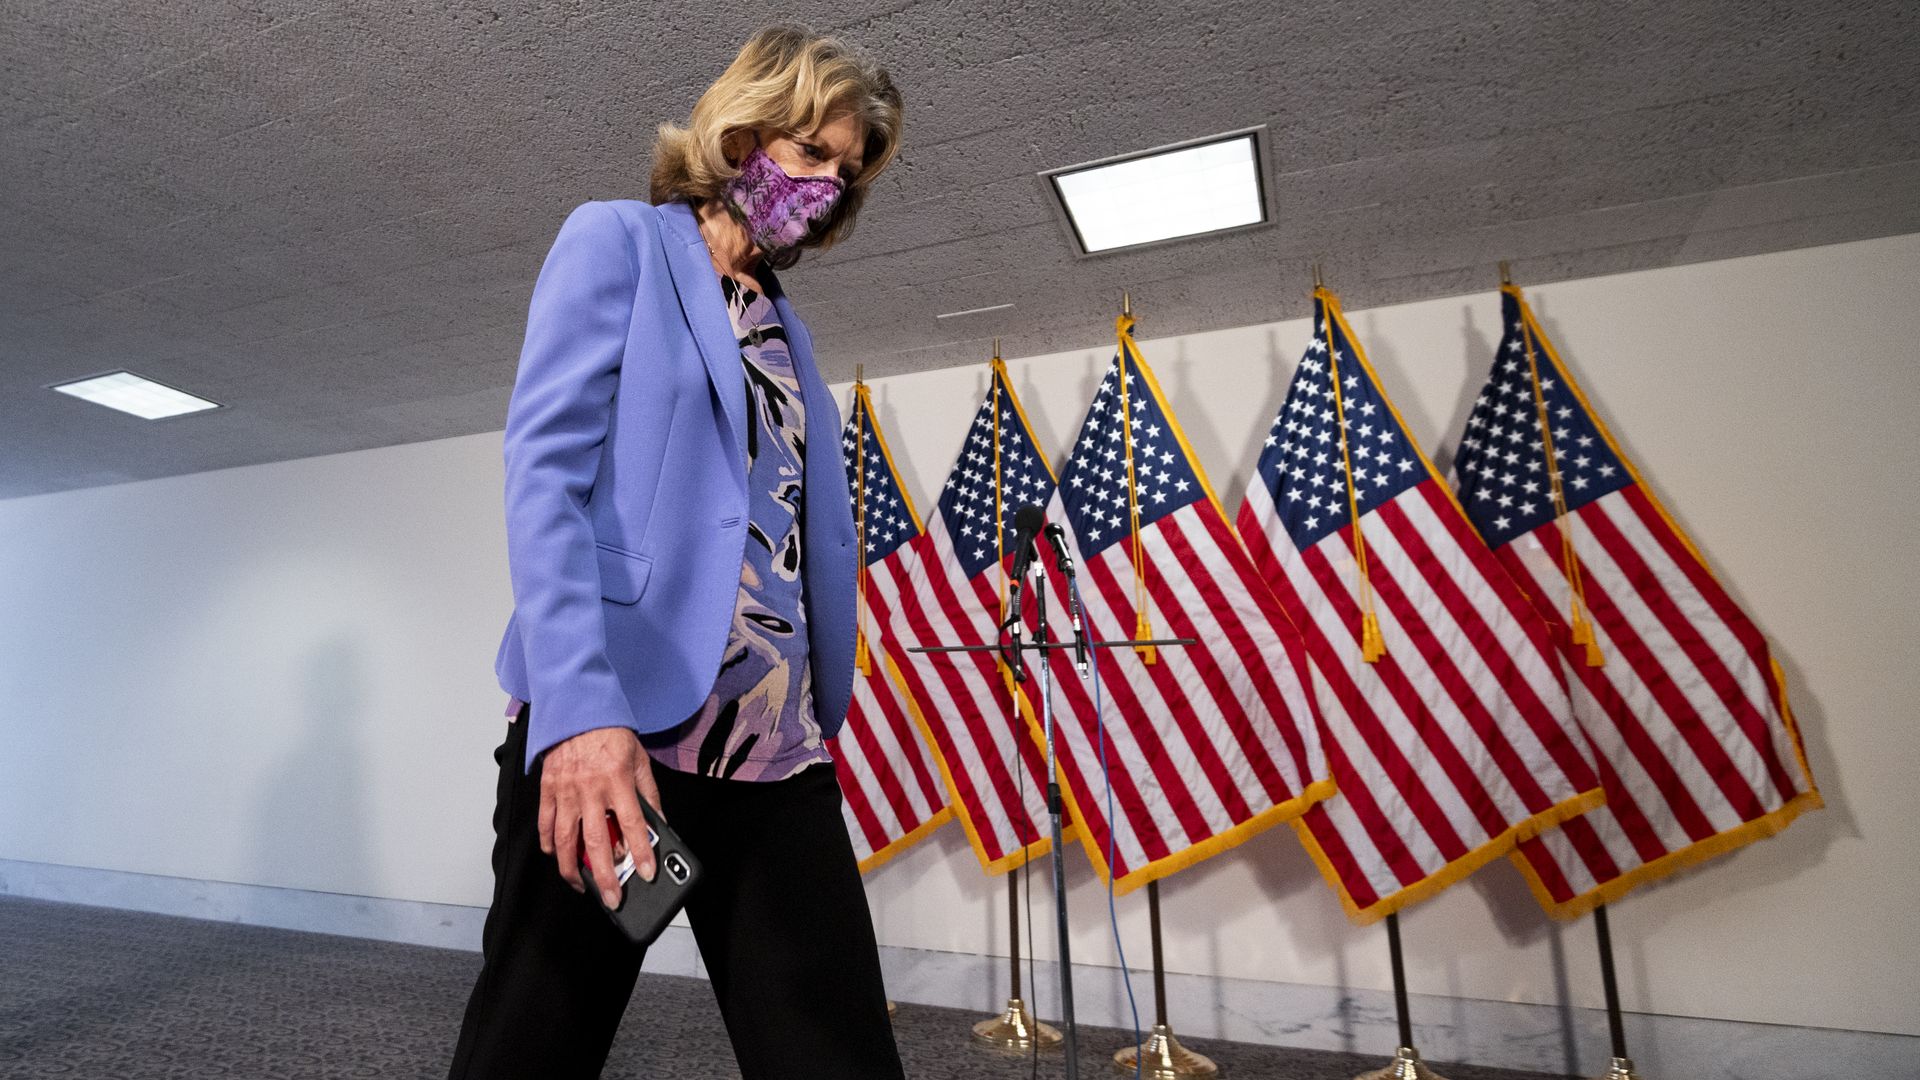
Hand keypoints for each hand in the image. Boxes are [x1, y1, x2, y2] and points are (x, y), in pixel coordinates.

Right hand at [537, 726, 664, 908]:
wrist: (577, 708)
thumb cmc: (611, 735)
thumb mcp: (640, 760)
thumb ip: (649, 794)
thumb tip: (659, 824)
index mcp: (617, 779)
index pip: (632, 824)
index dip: (641, 852)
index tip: (648, 874)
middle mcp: (590, 788)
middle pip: (596, 841)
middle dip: (605, 875)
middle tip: (613, 898)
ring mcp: (565, 790)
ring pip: (565, 839)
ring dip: (572, 868)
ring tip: (582, 885)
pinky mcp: (548, 788)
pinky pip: (545, 822)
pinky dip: (548, 843)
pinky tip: (555, 856)